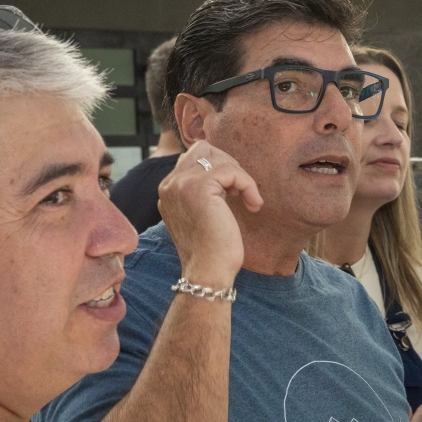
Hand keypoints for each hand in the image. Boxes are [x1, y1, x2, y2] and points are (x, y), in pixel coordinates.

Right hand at [157, 141, 262, 287]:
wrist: (208, 272)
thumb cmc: (211, 249)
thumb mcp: (201, 213)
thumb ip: (203, 191)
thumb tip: (225, 171)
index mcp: (168, 190)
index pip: (194, 157)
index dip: (219, 168)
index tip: (232, 191)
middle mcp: (170, 184)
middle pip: (203, 149)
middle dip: (228, 164)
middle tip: (240, 191)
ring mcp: (182, 184)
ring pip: (218, 158)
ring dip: (240, 176)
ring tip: (248, 199)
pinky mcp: (199, 188)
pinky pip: (231, 171)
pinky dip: (247, 184)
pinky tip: (254, 204)